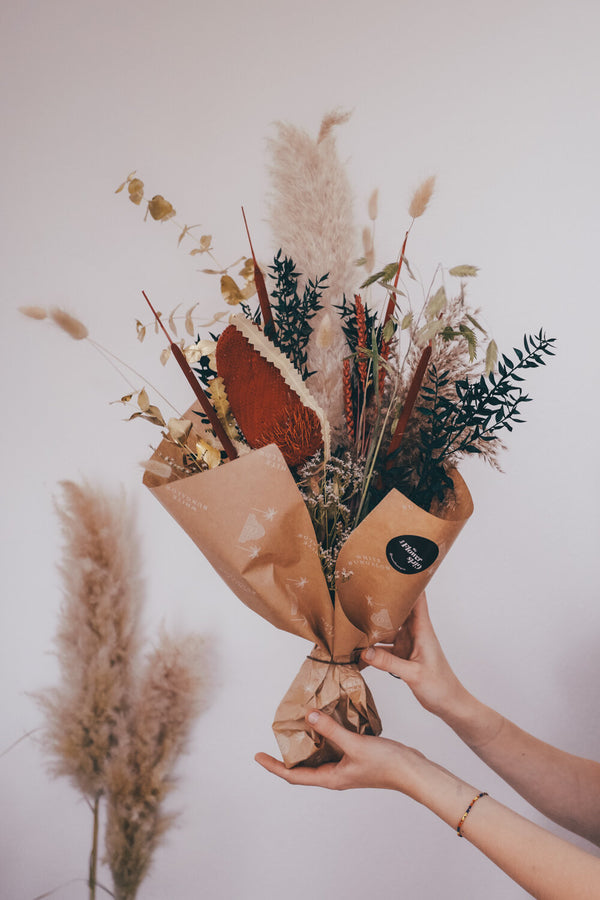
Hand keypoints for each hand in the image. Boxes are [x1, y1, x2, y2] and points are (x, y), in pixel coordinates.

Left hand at [255, 710, 429, 795]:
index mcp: (331, 777)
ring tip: (297, 726)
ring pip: (319, 756)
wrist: (413, 771)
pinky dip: (325, 736)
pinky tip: (327, 722)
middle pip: (303, 768)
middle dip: (287, 755)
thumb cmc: (386, 764)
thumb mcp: (355, 744)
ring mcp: (346, 768)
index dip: (274, 766)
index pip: (294, 775)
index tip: (258, 756)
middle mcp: (335, 775)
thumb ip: (331, 730)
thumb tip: (309, 716)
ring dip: (307, 744)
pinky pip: (333, 748)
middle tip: (276, 737)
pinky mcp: (356, 759)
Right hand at [361, 593, 465, 719]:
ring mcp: (407, 643)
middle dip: (381, 602)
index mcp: (422, 630)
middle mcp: (414, 632)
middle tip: (360, 594)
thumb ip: (388, 663)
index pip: (417, 598)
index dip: (408, 583)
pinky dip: (372, 648)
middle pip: (397, 610)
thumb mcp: (413, 674)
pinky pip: (384, 647)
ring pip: (387, 629)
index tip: (392, 570)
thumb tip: (364, 651)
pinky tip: (358, 652)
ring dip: (373, 627)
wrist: (449, 704)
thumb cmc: (440, 686)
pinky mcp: (402, 655)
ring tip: (352, 622)